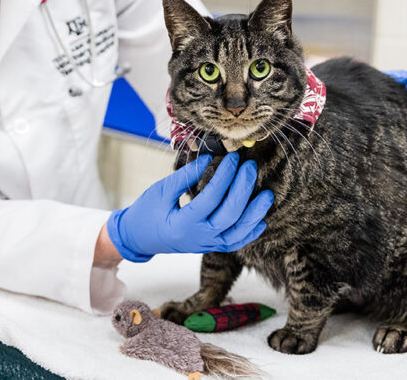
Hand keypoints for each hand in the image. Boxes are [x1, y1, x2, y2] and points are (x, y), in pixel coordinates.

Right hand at [106, 152, 272, 262]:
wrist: (139, 238)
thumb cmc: (147, 211)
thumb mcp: (161, 190)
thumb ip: (185, 176)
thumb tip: (210, 158)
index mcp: (183, 223)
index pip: (211, 198)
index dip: (224, 176)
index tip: (232, 158)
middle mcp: (198, 238)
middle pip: (230, 215)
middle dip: (243, 189)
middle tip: (250, 167)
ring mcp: (206, 245)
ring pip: (238, 233)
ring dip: (255, 214)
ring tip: (267, 195)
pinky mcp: (211, 247)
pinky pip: (235, 243)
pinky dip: (249, 233)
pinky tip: (261, 220)